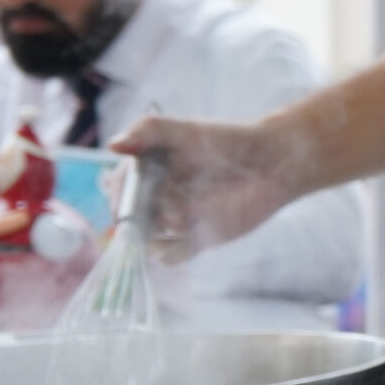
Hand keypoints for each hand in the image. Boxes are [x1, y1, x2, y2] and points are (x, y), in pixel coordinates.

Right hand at [111, 115, 297, 256]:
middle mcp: (155, 198)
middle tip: (165, 209)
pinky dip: (172, 254)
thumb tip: (112, 144)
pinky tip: (187, 240)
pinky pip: (173, 255)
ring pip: (150, 239)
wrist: (272, 161)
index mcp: (145, 172)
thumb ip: (150, 131)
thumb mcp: (186, 130)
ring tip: (180, 220)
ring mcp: (173, 220)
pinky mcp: (194, 239)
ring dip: (156, 237)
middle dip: (141, 219)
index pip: (120, 189)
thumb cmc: (227, 139)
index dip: (121, 195)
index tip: (130, 196)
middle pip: (133, 218)